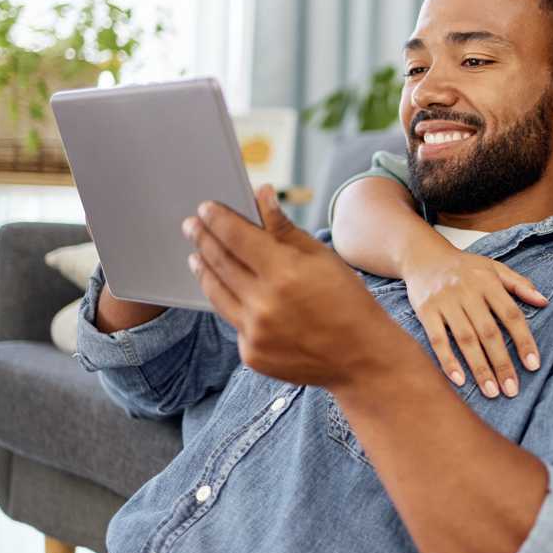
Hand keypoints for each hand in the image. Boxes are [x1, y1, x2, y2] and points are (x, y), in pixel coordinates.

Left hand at [181, 184, 392, 388]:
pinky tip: (227, 290)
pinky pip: (232, 321)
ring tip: (197, 255)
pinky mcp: (251, 354)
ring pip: (216, 293)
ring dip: (204, 269)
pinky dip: (229, 302)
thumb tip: (261, 195)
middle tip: (191, 225)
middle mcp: (263, 303)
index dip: (218, 219)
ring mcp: (254, 332)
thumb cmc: (347, 301)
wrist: (361, 356)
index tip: (206, 208)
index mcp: (284, 272)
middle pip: (220, 262)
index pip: (237, 237)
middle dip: (203, 239)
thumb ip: (285, 228)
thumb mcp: (322, 257)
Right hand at [403, 249, 547, 399]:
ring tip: (491, 391)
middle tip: (512, 390)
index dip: (523, 340)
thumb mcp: (494, 268)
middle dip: (502, 363)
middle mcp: (467, 291)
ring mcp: (445, 301)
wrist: (424, 256)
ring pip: (465, 339)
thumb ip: (519, 284)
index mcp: (488, 281)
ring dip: (479, 367)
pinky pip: (437, 339)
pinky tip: (459, 380)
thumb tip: (544, 302)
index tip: (533, 365)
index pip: (511, 315)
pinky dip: (448, 360)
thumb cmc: (464, 267)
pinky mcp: (425, 310)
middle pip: (488, 332)